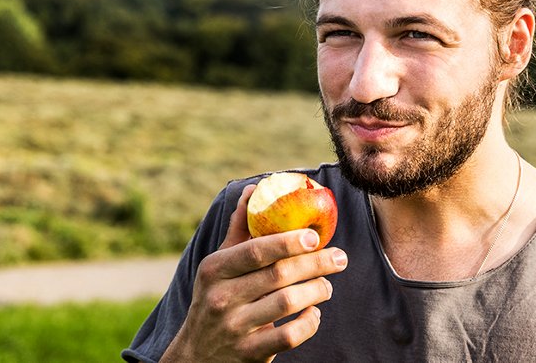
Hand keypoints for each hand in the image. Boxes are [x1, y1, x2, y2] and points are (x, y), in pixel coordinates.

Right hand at [160, 184, 348, 362]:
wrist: (195, 355)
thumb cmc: (214, 299)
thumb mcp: (218, 266)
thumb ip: (238, 229)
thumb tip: (254, 189)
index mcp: (214, 269)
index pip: (256, 250)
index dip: (288, 241)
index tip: (315, 236)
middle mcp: (221, 298)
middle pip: (279, 275)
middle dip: (316, 264)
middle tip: (340, 258)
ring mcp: (234, 327)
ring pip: (287, 303)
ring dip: (316, 291)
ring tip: (326, 286)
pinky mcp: (249, 353)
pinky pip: (289, 336)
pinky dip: (308, 323)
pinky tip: (313, 313)